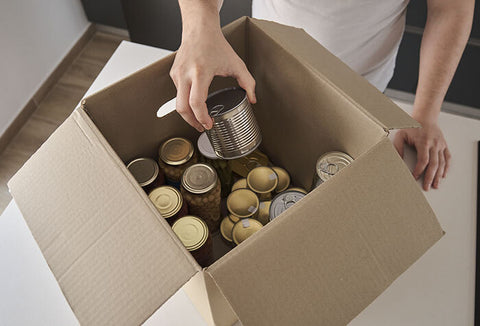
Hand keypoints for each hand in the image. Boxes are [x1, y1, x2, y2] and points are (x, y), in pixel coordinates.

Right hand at [170, 17, 255, 131]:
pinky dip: (185, 102)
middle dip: (192, 122)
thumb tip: (252, 99)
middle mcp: (186, 74)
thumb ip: (248, 82)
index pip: (196, 102)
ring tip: (199, 119)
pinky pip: (178, 93)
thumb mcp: (236, 64)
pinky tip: (194, 104)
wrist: (200, 29)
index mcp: (200, 72)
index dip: (201, 118)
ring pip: (178, 103)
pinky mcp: (174, 74)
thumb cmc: (216, 45)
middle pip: (182, 108)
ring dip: (188, 114)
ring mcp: (177, 74)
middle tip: (202, 127)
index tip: (209, 124)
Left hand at [393, 122, 450, 190]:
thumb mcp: (401, 134)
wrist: (425, 117)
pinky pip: (447, 158)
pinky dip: (446, 167)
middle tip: (427, 186)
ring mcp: (440, 145)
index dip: (419, 170)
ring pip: (442, 163)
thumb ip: (398, 147)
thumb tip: (396, 159)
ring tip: (436, 185)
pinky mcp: (444, 145)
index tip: (414, 177)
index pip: (423, 160)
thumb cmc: (412, 126)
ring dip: (439, 175)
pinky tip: (443, 174)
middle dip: (430, 177)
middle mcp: (434, 144)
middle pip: (434, 164)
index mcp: (424, 142)